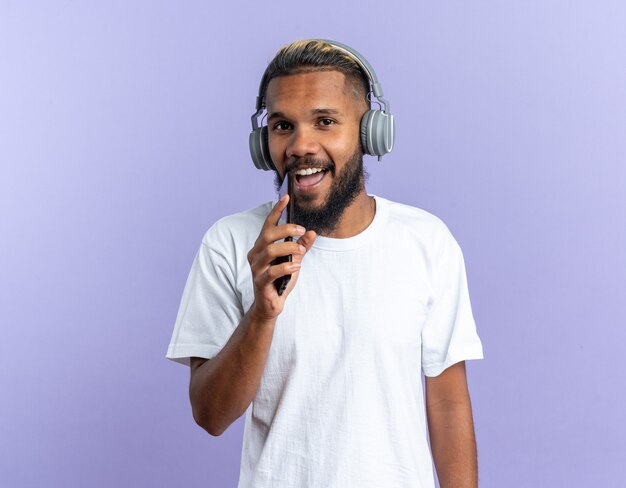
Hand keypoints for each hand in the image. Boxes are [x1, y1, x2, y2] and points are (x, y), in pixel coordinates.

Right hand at [247, 195, 316, 320]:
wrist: (270, 305)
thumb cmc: (280, 280)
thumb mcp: (294, 260)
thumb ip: (301, 246)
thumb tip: (312, 232)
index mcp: (261, 247)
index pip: (268, 225)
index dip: (276, 210)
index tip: (286, 197)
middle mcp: (256, 255)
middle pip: (268, 235)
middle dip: (286, 230)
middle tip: (302, 230)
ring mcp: (256, 268)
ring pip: (270, 251)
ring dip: (289, 248)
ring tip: (301, 251)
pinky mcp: (260, 282)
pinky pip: (272, 271)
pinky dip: (287, 266)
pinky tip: (297, 266)